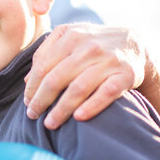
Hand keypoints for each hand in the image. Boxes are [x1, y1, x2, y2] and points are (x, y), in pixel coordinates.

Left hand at [24, 23, 146, 128]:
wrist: (132, 44)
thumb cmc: (91, 45)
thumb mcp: (69, 39)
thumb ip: (46, 54)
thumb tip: (27, 81)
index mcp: (70, 35)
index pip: (43, 66)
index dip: (32, 87)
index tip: (27, 102)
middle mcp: (89, 46)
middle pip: (57, 78)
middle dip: (41, 100)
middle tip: (32, 115)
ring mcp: (108, 60)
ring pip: (78, 88)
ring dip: (61, 109)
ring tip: (50, 124)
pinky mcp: (126, 74)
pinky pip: (106, 93)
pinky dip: (91, 106)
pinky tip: (78, 118)